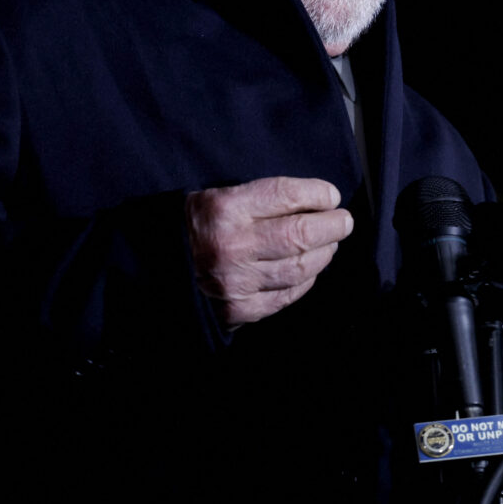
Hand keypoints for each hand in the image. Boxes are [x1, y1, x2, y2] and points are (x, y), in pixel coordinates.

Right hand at [185, 176, 353, 327]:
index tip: (331, 196)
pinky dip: (306, 280)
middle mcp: (231, 246)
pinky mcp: (240, 309)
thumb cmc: (195, 227)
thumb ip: (262, 198)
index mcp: (224, 209)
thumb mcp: (217, 196)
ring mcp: (236, 282)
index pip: (285, 196)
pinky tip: (310, 268)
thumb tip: (316, 200)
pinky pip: (287, 295)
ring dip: (322, 254)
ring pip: (298, 268)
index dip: (317, 194)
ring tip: (329, 243)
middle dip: (331, 226)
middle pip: (298, 234)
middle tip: (344, 222)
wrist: (158, 267)